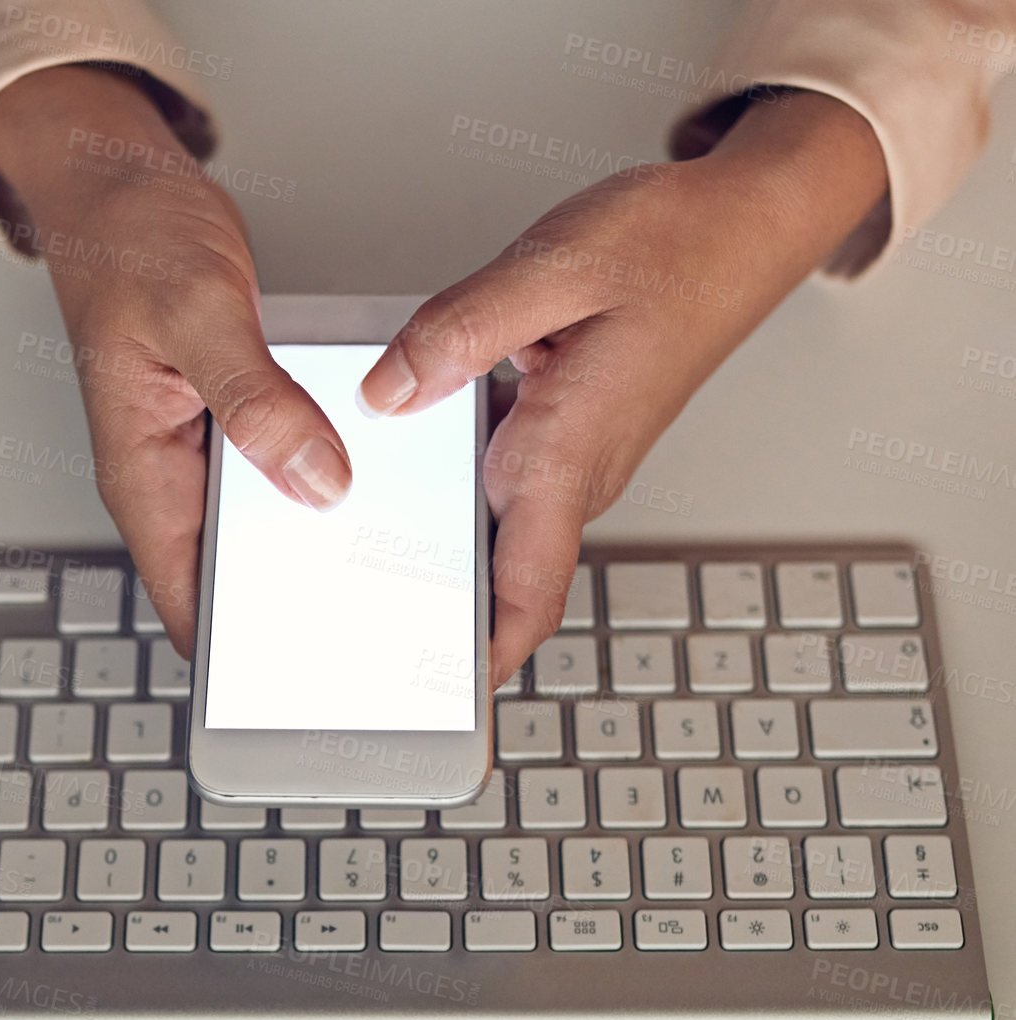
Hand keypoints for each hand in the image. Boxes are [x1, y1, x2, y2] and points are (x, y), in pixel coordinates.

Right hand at [0, 65, 350, 653]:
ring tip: (382, 564)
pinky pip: (275, 477)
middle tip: (370, 627)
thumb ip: (255, 400)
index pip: (187, 602)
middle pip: (232, 580)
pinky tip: (366, 486)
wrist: (119, 186)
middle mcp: (168, 480)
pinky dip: (316, 484)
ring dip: (310, 546)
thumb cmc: (132, 238)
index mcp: (141, 475)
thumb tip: (316, 479)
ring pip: (259, 531)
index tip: (301, 678)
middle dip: (293, 609)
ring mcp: (199, 457)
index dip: (240, 650)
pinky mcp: (228, 427)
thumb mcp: (198, 310)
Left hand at [357, 89, 887, 685]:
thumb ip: (457, 333)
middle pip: (504, 580)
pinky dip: (460, 489)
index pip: (526, 594)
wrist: (744, 227)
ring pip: (501, 531)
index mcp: (569, 452)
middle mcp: (578, 473)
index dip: (483, 659)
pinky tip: (411, 461)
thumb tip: (387, 393)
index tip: (435, 701)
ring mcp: (578, 460)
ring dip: (446, 553)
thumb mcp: (553, 267)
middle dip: (442, 616)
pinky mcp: (571, 435)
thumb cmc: (676, 248)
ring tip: (371, 559)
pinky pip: (506, 481)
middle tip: (366, 632)